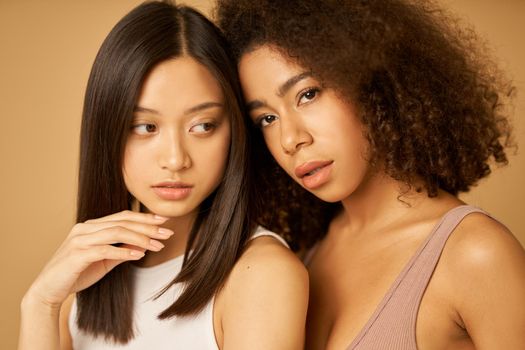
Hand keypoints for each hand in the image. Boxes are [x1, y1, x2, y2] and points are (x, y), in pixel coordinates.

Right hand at [24, 210, 172, 308]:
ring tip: (158, 245)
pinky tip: (140, 255)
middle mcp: (85, 228)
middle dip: (148, 227)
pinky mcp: (77, 254)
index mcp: (91, 226)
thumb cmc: (76, 274)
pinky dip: (124, 251)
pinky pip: (105, 249)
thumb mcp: (104, 261)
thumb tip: (141, 245)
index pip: (122, 217)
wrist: (48, 290)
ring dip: (140, 238)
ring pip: (116, 232)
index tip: (163, 222)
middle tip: (168, 233)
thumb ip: (121, 250)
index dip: (144, 218)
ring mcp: (80, 240)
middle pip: (123, 222)